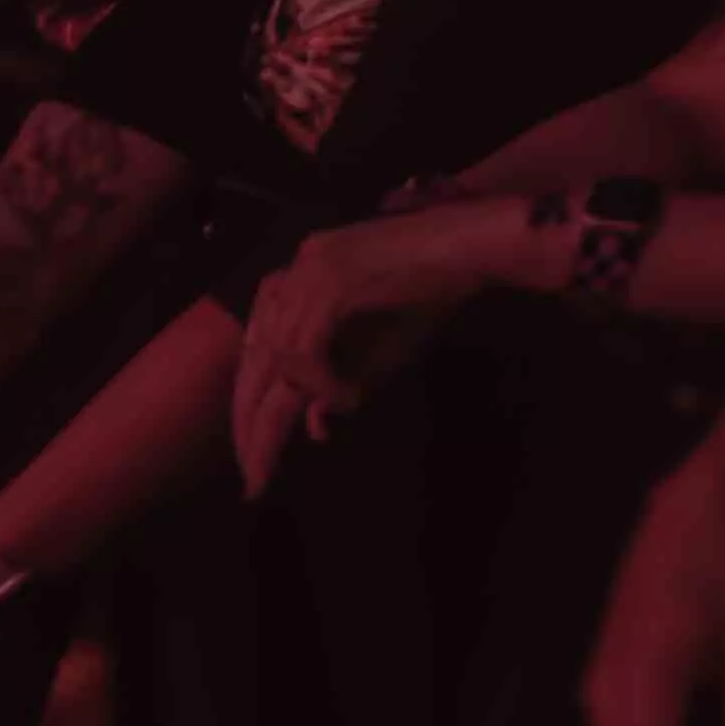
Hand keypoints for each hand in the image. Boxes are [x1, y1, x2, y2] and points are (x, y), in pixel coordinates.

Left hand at [231, 222, 476, 496]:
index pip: (256, 351)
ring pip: (275, 360)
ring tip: (291, 452)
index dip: (250, 405)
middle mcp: (292, 273)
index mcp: (295, 280)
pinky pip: (306, 350)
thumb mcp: (382, 347)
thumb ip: (345, 380)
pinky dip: (323, 383)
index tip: (251, 453)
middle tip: (253, 480)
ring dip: (283, 413)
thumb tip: (314, 426)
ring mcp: (308, 274)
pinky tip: (351, 399)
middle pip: (254, 359)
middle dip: (249, 424)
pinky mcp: (331, 283)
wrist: (475, 245)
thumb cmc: (436, 291)